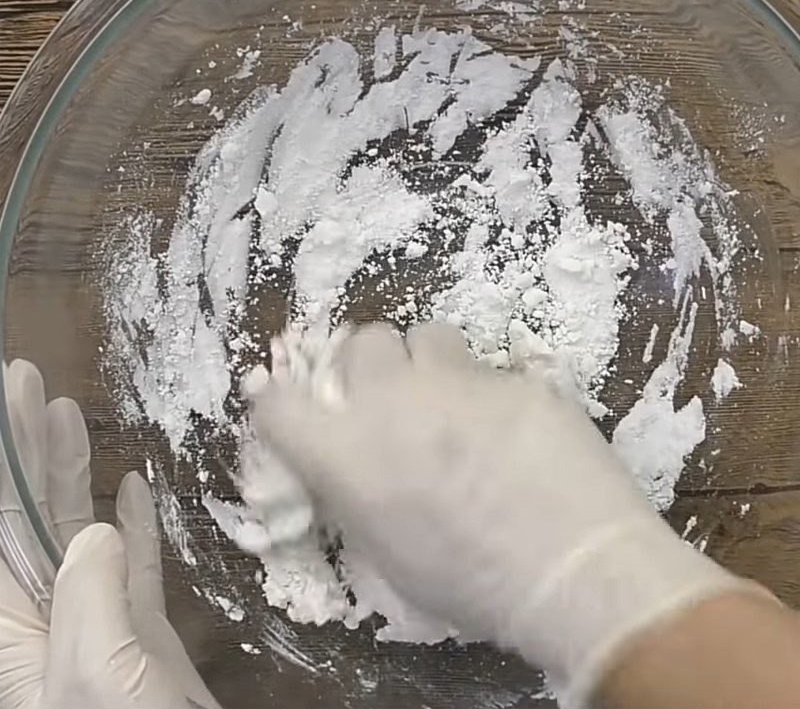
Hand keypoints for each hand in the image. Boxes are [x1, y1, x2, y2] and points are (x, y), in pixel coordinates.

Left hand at [0, 359, 219, 708]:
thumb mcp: (101, 675)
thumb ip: (88, 596)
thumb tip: (96, 526)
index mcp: (16, 631)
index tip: (5, 398)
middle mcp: (46, 619)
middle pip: (24, 518)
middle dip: (24, 449)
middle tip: (27, 382)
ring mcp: (98, 621)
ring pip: (75, 531)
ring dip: (71, 472)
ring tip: (69, 414)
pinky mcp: (142, 631)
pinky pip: (132, 564)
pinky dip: (131, 524)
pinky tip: (131, 488)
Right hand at [248, 323, 758, 705]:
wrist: (574, 571)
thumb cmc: (471, 586)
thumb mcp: (388, 553)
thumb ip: (356, 489)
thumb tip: (353, 458)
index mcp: (346, 456)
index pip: (276, 403)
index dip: (283, 404)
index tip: (303, 412)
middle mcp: (390, 403)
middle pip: (360, 342)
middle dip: (371, 367)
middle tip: (396, 401)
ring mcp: (456, 381)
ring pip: (426, 335)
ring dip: (431, 365)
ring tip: (457, 403)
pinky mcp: (512, 375)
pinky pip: (488, 369)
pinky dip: (491, 393)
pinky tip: (518, 432)